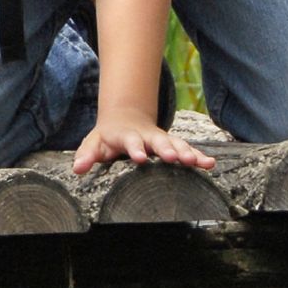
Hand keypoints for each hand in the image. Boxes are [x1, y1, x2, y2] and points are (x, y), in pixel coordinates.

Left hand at [73, 115, 214, 172]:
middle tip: (175, 158)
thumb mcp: (93, 143)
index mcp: (127, 136)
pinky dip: (199, 156)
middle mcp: (147, 136)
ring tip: (200, 163)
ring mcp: (162, 140)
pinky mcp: (173, 146)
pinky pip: (188, 151)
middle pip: (159, 141)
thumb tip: (77, 169)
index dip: (135, 148)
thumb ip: (87, 155)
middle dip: (167, 149)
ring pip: (177, 144)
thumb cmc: (108, 137)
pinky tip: (210, 164)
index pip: (131, 141)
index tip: (140, 157)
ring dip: (188, 153)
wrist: (125, 118)